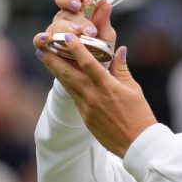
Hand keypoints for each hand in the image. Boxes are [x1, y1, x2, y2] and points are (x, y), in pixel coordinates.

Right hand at [32, 0, 115, 52]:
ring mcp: (54, 34)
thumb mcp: (106, 37)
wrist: (93, 74)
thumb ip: (104, 21)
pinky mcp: (47, 47)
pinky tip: (46, 38)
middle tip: (90, 30)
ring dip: (66, 29)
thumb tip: (105, 2)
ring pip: (55, 25)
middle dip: (77, 20)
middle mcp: (63, 21)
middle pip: (64, 13)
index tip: (81, 3)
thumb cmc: (101, 52)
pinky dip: (41, 38)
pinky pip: (38, 40)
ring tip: (77, 34)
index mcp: (77, 14)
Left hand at [35, 34, 156, 157]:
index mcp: (107, 88)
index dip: (76, 49)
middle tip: (41, 48)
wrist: (136, 143)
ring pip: (67, 86)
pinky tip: (62, 78)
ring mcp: (86, 109)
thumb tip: (119, 50)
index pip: (88, 64)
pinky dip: (67, 85)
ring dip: (55, 71)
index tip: (67, 37)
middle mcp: (93, 97)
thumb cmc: (140, 115)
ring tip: (45, 59)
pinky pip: (74, 97)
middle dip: (53, 60)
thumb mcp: (133, 89)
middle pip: (68, 75)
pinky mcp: (85, 118)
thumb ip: (122, 69)